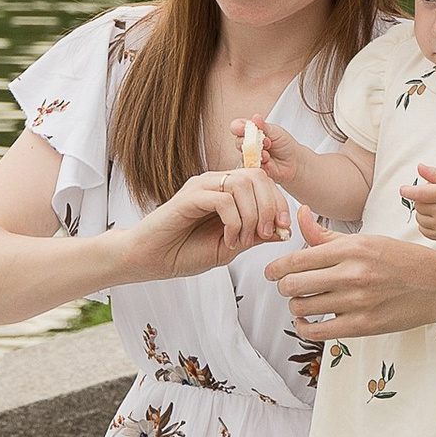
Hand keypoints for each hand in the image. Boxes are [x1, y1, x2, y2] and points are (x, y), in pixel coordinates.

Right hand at [138, 164, 294, 279]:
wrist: (151, 260)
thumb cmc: (185, 252)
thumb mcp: (231, 247)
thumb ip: (254, 235)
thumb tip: (282, 230)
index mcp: (226, 191)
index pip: (262, 181)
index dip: (279, 202)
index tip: (284, 228)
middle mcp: (214, 183)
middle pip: (256, 176)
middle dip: (270, 205)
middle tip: (267, 232)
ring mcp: (201, 186)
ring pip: (241, 184)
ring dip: (251, 215)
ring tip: (243, 239)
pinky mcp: (188, 196)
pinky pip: (222, 200)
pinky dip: (234, 221)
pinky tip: (229, 239)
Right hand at [229, 112, 310, 193]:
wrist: (294, 161)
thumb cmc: (284, 144)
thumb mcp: (275, 131)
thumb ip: (264, 126)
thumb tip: (255, 117)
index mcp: (251, 132)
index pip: (237, 127)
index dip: (237, 127)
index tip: (242, 128)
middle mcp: (248, 144)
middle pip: (238, 142)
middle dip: (250, 141)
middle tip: (266, 141)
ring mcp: (251, 157)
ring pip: (244, 156)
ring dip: (256, 153)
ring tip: (268, 152)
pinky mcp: (254, 169)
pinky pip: (252, 167)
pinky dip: (261, 163)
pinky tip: (269, 161)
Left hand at [267, 207, 435, 342]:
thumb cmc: (400, 259)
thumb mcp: (365, 239)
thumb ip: (327, 233)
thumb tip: (300, 214)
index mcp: (351, 248)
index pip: (298, 259)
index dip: (276, 267)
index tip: (270, 272)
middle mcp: (353, 273)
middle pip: (294, 284)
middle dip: (283, 286)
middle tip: (286, 287)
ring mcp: (358, 301)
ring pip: (303, 307)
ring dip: (295, 306)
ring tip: (301, 303)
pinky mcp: (364, 325)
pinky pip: (319, 331)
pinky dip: (305, 328)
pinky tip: (307, 321)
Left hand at [406, 164, 435, 251]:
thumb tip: (419, 167)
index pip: (422, 193)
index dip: (410, 191)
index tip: (403, 190)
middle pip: (418, 204)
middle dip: (421, 199)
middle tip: (435, 196)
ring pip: (419, 217)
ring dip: (423, 211)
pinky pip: (422, 229)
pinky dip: (425, 223)